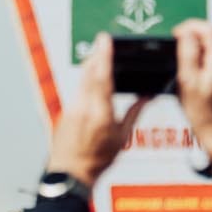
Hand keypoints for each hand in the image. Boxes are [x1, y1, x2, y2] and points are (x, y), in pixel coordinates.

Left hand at [47, 33, 149, 185]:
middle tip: (103, 41)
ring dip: (91, 65)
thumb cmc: (98, 159)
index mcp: (100, 113)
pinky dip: (86, 80)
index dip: (104, 56)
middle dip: (96, 55)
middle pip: (89, 73)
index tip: (105, 40)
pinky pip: (78, 90)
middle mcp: (84, 107)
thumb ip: (134, 113)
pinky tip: (91, 77)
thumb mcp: (122, 137)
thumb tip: (146, 96)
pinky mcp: (66, 110)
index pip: (102, 77)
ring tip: (99, 54)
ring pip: (82, 80)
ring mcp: (72, 108)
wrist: (71, 171)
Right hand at [174, 21, 211, 166]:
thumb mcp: (188, 82)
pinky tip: (188, 80)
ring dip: (192, 53)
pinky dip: (197, 65)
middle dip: (190, 39)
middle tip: (173, 52)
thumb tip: (185, 32)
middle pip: (209, 39)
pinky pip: (210, 64)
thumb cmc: (202, 114)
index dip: (189, 26)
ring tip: (179, 70)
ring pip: (208, 52)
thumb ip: (188, 54)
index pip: (208, 29)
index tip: (174, 35)